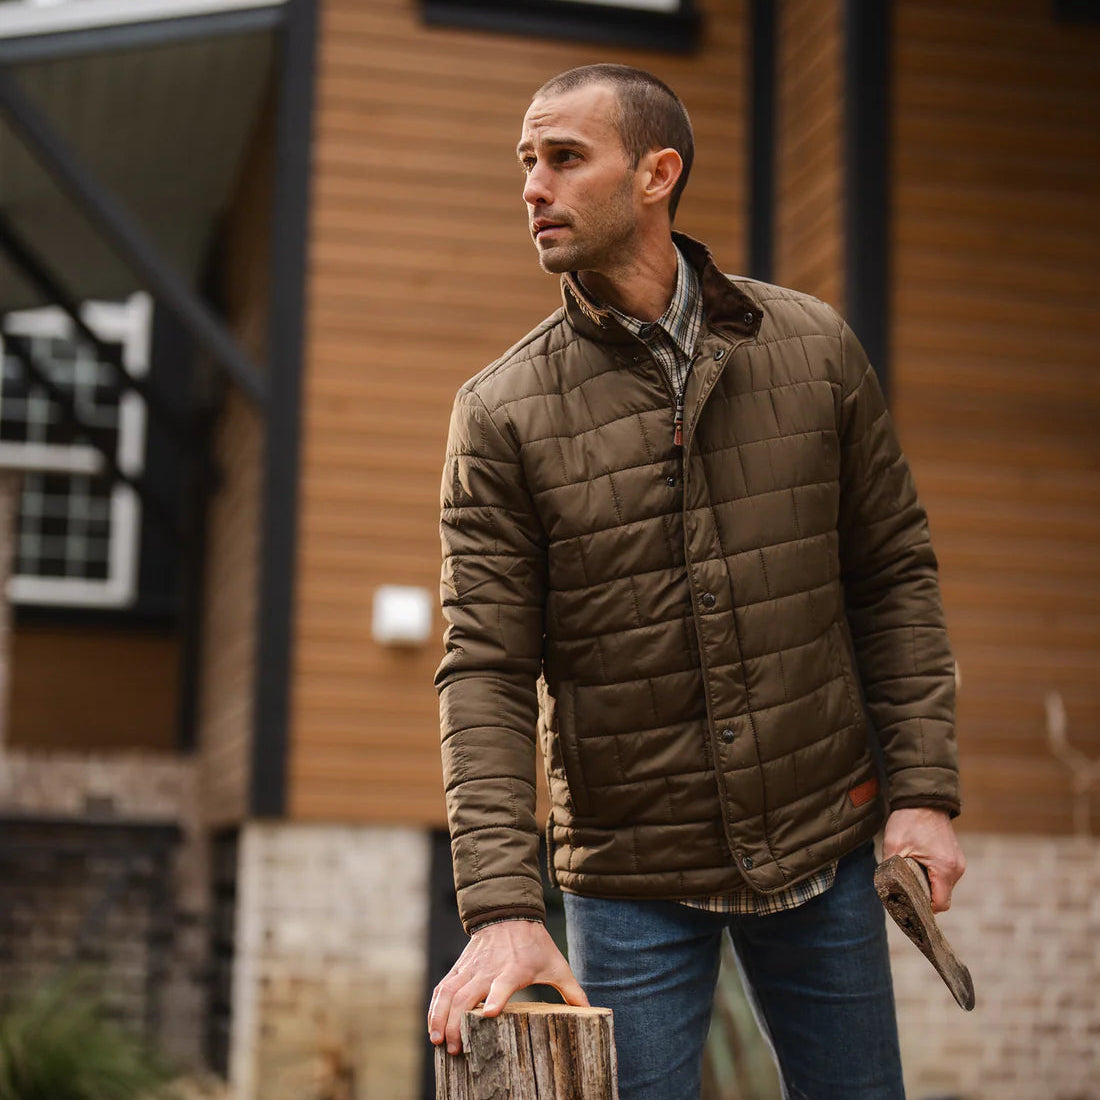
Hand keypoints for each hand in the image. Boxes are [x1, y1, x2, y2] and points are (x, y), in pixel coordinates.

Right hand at [427, 920, 588, 1054]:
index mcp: (514, 968)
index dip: (496, 997)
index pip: (502, 983)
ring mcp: (471, 968)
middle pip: (467, 995)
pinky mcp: (460, 967)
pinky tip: (432, 1027)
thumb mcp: (556, 964)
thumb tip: (592, 1011)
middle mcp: (489, 968)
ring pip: (449, 992)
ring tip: (438, 1042)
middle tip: (455, 1049)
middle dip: (458, 1022)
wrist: (509, 913)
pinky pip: (442, 987)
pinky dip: (435, 1007)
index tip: (489, 1014)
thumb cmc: (535, 943)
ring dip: (441, 1017)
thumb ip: (572, 990)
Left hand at [882, 807, 965, 912]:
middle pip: (941, 897)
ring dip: (928, 884)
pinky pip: (944, 875)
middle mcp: (956, 868)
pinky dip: (932, 875)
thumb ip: (890, 871)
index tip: (908, 903)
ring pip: (943, 886)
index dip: (923, 908)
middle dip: (924, 896)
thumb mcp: (894, 846)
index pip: (939, 905)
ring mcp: (958, 862)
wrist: (923, 798)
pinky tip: (917, 864)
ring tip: (909, 872)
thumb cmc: (909, 820)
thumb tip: (886, 891)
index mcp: (945, 869)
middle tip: (904, 888)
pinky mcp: (954, 856)